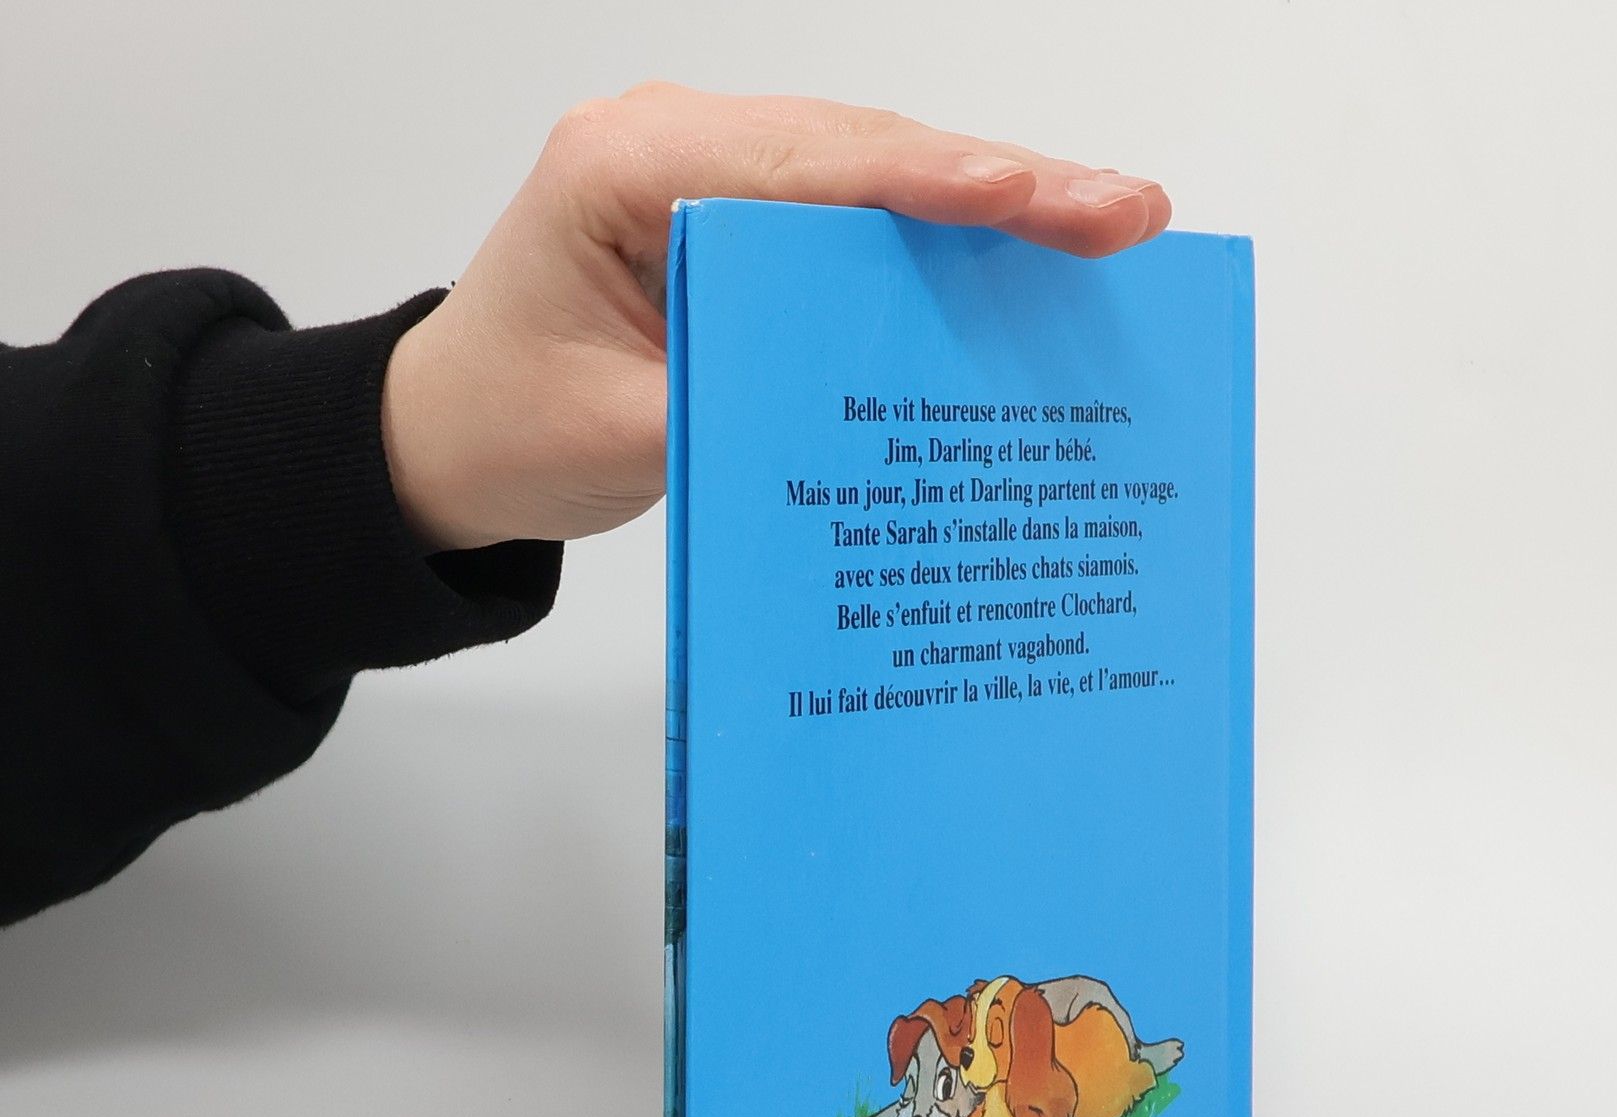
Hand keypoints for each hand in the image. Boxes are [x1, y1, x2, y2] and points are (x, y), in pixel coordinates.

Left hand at [381, 84, 1172, 551]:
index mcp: (625, 167)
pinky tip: (1028, 255)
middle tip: (1130, 212)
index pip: (811, 165)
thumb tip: (877, 410)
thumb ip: (740, 408)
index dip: (938, 185)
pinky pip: (856, 213)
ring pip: (876, 171)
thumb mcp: (619, 437)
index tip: (1042, 204)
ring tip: (1109, 223)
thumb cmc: (508, 427)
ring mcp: (712, 171)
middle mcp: (675, 141)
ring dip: (992, 202)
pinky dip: (943, 236)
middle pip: (867, 150)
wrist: (449, 436)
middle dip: (1003, 184)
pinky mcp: (740, 216)